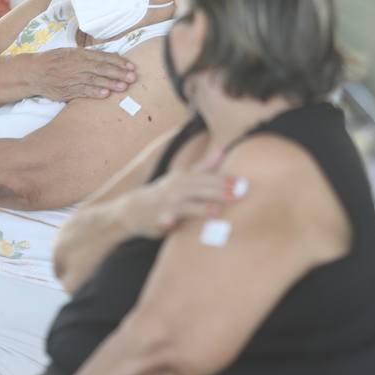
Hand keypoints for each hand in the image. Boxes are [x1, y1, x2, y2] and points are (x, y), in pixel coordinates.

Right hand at [30, 48, 137, 101]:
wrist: (33, 72)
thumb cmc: (54, 61)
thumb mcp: (70, 52)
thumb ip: (88, 55)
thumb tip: (109, 56)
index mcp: (79, 54)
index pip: (102, 56)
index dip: (118, 61)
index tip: (131, 65)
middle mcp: (77, 65)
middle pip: (101, 68)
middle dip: (118, 72)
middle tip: (132, 77)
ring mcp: (72, 78)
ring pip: (94, 80)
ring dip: (110, 83)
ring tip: (123, 86)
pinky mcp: (67, 90)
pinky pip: (82, 91)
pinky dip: (94, 92)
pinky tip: (105, 94)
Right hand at [113, 149, 243, 239]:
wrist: (133, 208)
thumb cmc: (164, 192)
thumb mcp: (182, 176)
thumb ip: (204, 166)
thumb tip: (222, 151)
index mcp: (184, 177)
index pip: (207, 177)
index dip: (224, 180)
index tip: (241, 182)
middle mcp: (176, 188)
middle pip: (200, 189)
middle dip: (218, 192)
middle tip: (237, 195)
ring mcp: (167, 203)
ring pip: (186, 205)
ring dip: (200, 208)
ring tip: (216, 210)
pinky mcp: (159, 218)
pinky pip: (163, 220)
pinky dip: (167, 220)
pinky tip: (171, 222)